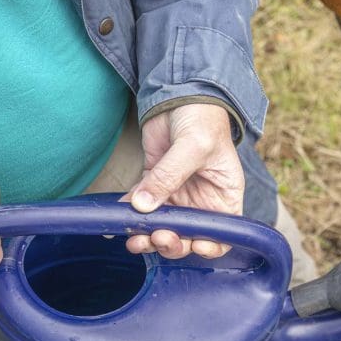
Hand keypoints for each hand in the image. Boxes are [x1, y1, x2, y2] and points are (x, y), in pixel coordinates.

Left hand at [125, 103, 243, 259]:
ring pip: (161, 225)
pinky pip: (140, 205)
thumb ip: (169, 176)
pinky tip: (117, 218)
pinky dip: (128, 213)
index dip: (210, 246)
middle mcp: (201, 201)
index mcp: (224, 197)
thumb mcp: (194, 147)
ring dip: (146, 235)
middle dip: (171, 242)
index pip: (222, 234)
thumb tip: (143, 206)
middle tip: (157, 236)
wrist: (182, 94)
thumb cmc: (204, 119)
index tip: (194, 245)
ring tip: (134, 237)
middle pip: (187, 236)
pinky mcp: (153, 183)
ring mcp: (176, 194)